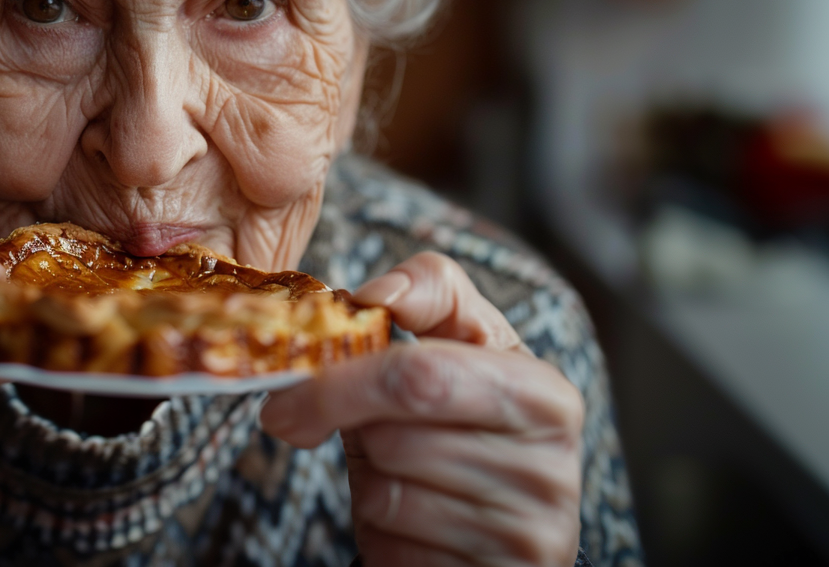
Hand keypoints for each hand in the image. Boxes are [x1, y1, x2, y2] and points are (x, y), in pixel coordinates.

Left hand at [260, 252, 584, 566]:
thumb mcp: (459, 344)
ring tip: (391, 468)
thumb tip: (376, 295)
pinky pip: (392, 546)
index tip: (292, 374)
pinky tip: (407, 519)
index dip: (343, 376)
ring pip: (386, 494)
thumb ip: (428, 294)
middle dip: (333, 421)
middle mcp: (548, 470)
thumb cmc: (461, 417)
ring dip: (365, 479)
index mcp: (543, 394)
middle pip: (391, 436)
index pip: (420, 376)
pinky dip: (379, 531)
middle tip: (288, 416)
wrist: (493, 518)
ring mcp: (525, 537)